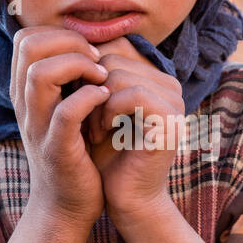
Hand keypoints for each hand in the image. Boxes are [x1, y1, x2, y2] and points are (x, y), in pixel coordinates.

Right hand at [9, 25, 109, 230]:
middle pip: (28, 46)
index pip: (25, 39)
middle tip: (97, 60)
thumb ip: (67, 81)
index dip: (59, 34)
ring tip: (102, 78)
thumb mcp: (65, 110)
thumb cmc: (75, 154)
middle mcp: (24, 105)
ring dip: (78, 66)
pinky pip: (66, 112)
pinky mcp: (56, 149)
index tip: (88, 51)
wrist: (66, 207)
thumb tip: (90, 44)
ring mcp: (37, 127)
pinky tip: (106, 100)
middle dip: (69, 43)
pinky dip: (90, 98)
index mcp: (25, 93)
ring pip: (39, 74)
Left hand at [85, 36, 184, 223]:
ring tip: (94, 130)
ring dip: (95, 103)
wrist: (126, 200)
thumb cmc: (107, 157)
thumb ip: (94, 77)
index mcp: (154, 76)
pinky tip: (103, 133)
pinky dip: (108, 112)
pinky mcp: (171, 118)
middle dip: (89, 87)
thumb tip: (69, 41)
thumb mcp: (97, 108)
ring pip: (117, 73)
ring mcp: (174, 99)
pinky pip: (131, 93)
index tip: (80, 103)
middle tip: (86, 121)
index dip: (88, 70)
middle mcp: (169, 83)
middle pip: (113, 57)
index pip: (114, 46)